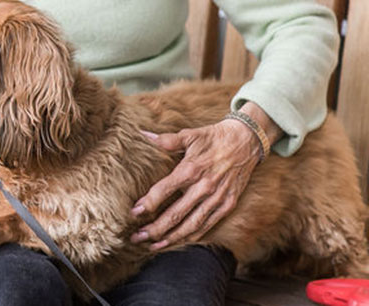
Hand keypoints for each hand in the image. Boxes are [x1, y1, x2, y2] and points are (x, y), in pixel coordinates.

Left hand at [129, 118, 262, 249]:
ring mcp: (218, 198)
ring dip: (172, 238)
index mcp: (191, 169)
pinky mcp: (228, 204)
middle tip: (136, 237)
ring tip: (153, 246)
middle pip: (176, 213)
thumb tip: (143, 135)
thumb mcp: (190, 135)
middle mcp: (204, 187)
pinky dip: (193, 236)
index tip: (134, 213)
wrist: (247, 141)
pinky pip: (208, 224)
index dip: (148, 203)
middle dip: (155, 229)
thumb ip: (166, 140)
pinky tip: (179, 241)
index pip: (164, 190)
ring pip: (192, 225)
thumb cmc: (214, 137)